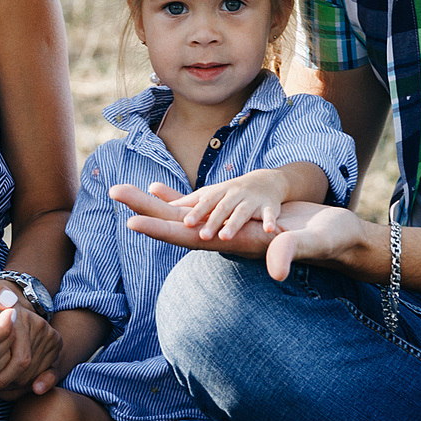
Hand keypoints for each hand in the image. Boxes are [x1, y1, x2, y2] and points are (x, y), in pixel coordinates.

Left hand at [117, 185, 378, 281]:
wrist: (342, 240)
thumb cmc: (330, 241)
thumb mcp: (312, 244)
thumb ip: (292, 252)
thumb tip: (276, 268)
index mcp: (239, 244)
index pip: (192, 239)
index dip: (162, 231)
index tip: (130, 223)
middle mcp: (229, 239)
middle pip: (179, 225)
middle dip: (146, 210)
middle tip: (113, 190)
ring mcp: (233, 230)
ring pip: (186, 216)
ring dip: (156, 204)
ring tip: (128, 189)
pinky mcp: (240, 219)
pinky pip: (202, 208)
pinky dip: (180, 198)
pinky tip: (163, 191)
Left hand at [177, 167, 293, 241]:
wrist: (265, 182)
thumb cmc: (229, 193)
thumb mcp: (208, 194)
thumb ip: (183, 200)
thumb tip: (150, 193)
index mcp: (217, 194)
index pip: (205, 202)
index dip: (196, 212)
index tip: (186, 223)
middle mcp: (233, 196)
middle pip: (222, 208)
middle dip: (212, 221)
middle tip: (203, 236)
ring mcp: (251, 201)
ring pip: (242, 213)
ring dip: (234, 224)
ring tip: (225, 238)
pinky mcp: (269, 207)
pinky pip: (269, 215)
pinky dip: (270, 222)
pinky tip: (269, 231)